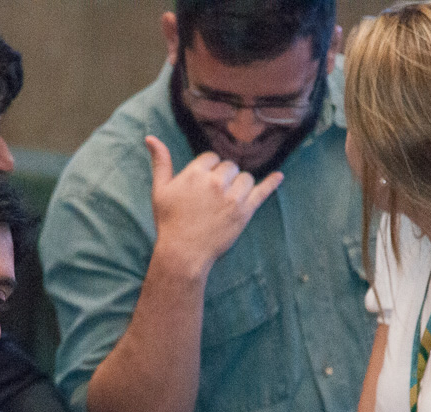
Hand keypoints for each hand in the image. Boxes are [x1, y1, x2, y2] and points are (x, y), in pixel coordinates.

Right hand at [146, 135, 282, 279]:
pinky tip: (279, 176)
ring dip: (240, 184)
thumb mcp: (160, 190)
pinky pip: (262, 192)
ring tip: (228, 199)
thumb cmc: (169, 222)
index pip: (212, 158)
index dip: (208, 169)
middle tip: (213, 197)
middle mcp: (216, 182)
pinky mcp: (245, 212)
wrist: (183, 253)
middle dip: (224, 177)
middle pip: (229, 166)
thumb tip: (151, 138)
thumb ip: (160, 162)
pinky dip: (271, 183)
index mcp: (196, 173)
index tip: (204, 184)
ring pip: (245, 178)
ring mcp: (233, 197)